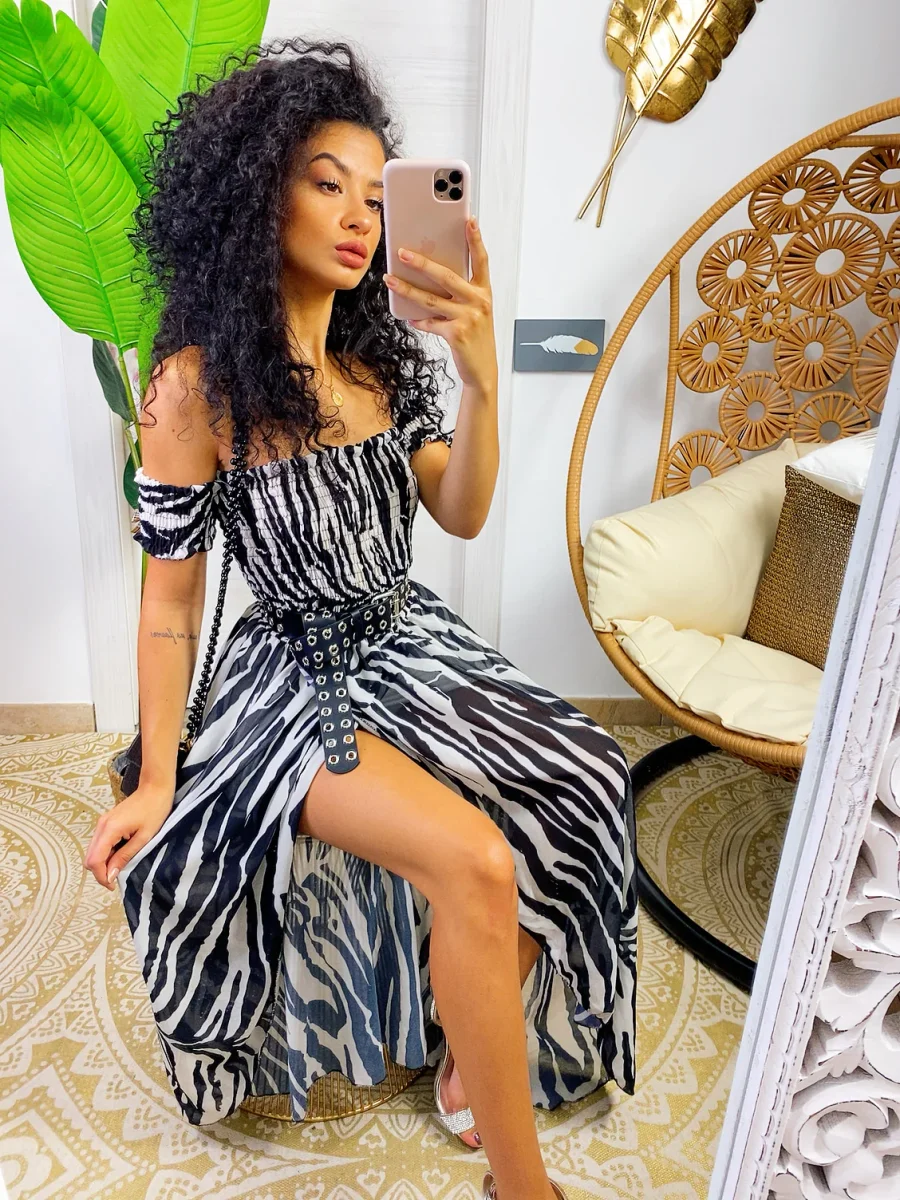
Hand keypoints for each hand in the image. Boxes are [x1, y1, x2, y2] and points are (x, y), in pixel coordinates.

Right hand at [83, 785, 173, 890]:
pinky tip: (121, 854)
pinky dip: (106, 853)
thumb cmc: (155, 810)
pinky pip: (100, 843)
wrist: (155, 787)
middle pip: (90, 857)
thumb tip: (111, 875)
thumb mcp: (144, 837)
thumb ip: (125, 856)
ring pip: (93, 851)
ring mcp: (102, 823)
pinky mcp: (107, 822)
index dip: (101, 876)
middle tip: (118, 877)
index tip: (113, 885)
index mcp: (109, 829)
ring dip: (103, 862)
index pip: (94, 860)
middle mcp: (101, 826)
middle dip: (100, 871)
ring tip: (122, 866)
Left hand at [384, 216, 497, 392]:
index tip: (469, 219)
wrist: (482, 368)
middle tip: (402, 253)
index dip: (476, 239)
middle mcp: (478, 301)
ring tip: (389, 280)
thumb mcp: (474, 310)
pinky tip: (410, 317)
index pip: (481, 260)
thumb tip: (428, 277)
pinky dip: (418, 320)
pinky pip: (429, 322)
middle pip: (446, 276)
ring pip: (430, 299)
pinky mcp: (456, 333)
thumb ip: (458, 293)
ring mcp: (467, 318)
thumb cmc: (476, 336)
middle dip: (422, 262)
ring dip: (406, 289)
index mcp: (484, 292)